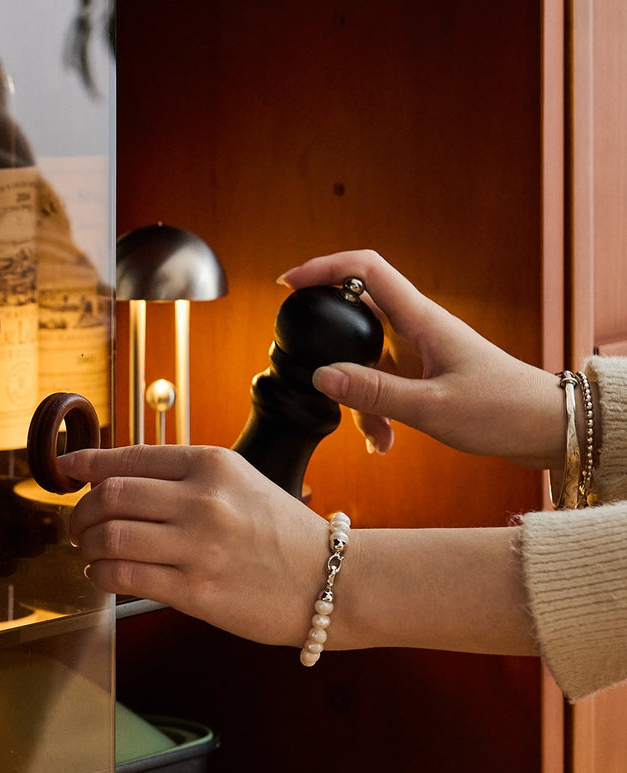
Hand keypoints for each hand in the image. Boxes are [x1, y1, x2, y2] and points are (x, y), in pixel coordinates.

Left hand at [61, 444, 328, 645]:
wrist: (331, 581)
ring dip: (85, 545)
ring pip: (109, 536)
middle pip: (110, 496)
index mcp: (212, 464)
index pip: (129, 457)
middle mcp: (202, 500)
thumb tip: (112, 479)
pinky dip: (100, 574)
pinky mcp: (195, 591)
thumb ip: (182, 478)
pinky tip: (103, 574)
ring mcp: (198, 546)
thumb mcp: (238, 483)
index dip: (86, 464)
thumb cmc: (280, 533)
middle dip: (80, 511)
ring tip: (88, 551)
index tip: (65, 470)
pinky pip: (123, 576)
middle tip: (76, 524)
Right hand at [278, 249, 562, 468]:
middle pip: (355, 318)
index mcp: (422, 319)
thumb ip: (373, 393)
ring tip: (373, 437)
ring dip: (357, 399)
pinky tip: (383, 442)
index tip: (289, 284)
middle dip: (330, 349)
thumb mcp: (431, 407)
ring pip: (365, 361)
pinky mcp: (422, 375)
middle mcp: (417, 329)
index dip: (324, 268)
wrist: (545, 427)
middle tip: (310, 374)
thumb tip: (321, 377)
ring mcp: (418, 352)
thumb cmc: (500, 410)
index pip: (366, 270)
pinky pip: (381, 385)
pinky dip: (374, 412)